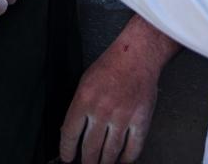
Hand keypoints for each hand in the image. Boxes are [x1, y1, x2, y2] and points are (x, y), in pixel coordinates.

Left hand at [58, 15, 176, 163]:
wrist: (137, 55)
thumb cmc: (112, 65)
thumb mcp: (85, 82)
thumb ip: (79, 107)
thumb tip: (73, 130)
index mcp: (85, 100)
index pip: (70, 135)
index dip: (67, 151)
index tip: (68, 158)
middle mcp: (102, 110)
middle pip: (90, 148)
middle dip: (87, 161)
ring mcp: (122, 117)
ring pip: (110, 152)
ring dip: (105, 162)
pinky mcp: (140, 119)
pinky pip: (133, 147)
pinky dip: (127, 158)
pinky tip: (122, 160)